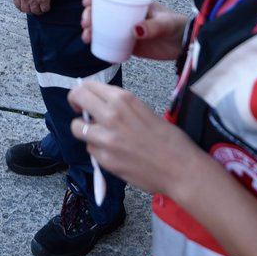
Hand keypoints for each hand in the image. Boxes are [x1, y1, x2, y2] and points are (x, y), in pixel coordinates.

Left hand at [13, 0, 54, 14]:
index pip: (18, 5)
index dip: (23, 7)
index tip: (26, 6)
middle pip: (27, 10)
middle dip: (31, 10)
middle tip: (35, 8)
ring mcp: (34, 0)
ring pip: (36, 12)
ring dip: (39, 10)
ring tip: (41, 7)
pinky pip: (45, 9)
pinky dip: (46, 8)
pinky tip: (47, 5)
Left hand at [67, 81, 206, 196]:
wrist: (180, 169)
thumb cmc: (170, 140)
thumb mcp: (144, 110)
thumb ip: (121, 105)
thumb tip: (101, 103)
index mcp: (124, 99)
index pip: (88, 86)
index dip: (82, 92)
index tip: (84, 99)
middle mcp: (112, 115)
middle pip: (77, 98)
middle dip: (75, 103)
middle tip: (81, 111)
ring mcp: (106, 138)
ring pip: (77, 128)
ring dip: (85, 130)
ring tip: (100, 136)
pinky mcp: (105, 160)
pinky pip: (90, 150)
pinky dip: (97, 150)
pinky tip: (113, 153)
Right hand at [82, 0, 185, 60]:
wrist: (186, 45)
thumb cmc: (177, 26)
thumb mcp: (165, 23)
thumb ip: (152, 27)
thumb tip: (134, 31)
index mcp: (134, 1)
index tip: (87, 2)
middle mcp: (127, 14)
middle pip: (102, 11)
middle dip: (89, 15)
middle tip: (86, 24)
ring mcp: (127, 29)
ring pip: (103, 27)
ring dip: (91, 30)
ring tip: (87, 37)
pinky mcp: (129, 44)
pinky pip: (111, 43)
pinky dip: (101, 45)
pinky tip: (95, 48)